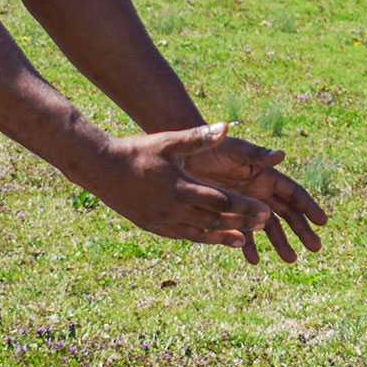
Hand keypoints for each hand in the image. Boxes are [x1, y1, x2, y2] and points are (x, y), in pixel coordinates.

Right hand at [81, 124, 283, 260]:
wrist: (100, 168)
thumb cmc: (137, 151)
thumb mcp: (168, 141)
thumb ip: (198, 137)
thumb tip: (226, 127)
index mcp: (180, 187)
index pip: (222, 201)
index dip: (245, 208)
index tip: (266, 211)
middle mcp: (173, 208)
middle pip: (215, 221)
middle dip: (242, 223)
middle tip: (264, 223)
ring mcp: (162, 220)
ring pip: (199, 234)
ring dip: (222, 237)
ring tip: (242, 239)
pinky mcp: (152, 226)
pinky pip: (182, 236)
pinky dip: (200, 238)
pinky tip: (211, 237)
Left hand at [179, 132, 330, 264]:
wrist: (181, 156)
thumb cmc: (209, 149)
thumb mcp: (233, 150)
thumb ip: (256, 155)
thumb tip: (282, 155)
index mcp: (265, 176)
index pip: (293, 194)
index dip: (308, 207)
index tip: (323, 222)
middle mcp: (259, 192)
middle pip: (287, 214)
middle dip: (301, 230)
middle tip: (315, 248)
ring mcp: (244, 205)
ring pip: (268, 227)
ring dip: (279, 243)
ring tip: (290, 260)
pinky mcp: (227, 216)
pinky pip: (242, 234)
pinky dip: (248, 247)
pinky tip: (253, 260)